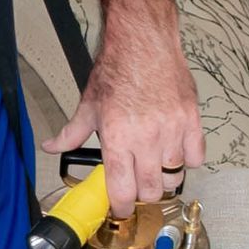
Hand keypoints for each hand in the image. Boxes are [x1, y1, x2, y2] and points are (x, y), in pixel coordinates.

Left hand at [41, 18, 203, 214]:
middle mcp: (147, 138)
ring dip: (164, 178)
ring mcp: (172, 130)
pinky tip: (175, 151)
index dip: (122, 206)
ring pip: (174, 176)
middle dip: (143, 194)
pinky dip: (187, 160)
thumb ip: (71, 133)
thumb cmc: (118, 69)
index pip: (122, 190)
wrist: (144, 41)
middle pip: (152, 190)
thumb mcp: (89, 104)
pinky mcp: (192, 120)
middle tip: (137, 184)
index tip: (121, 207)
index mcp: (118, 139)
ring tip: (155, 167)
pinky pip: (195, 157)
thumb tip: (52, 147)